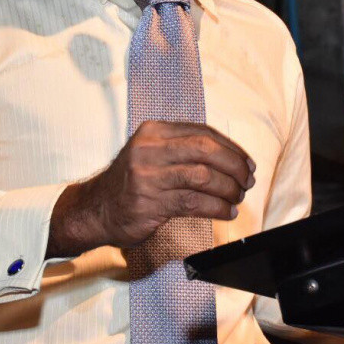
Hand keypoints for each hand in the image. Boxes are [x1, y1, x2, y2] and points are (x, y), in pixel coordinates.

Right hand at [47, 120, 255, 256]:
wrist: (96, 209)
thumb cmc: (130, 182)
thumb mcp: (151, 153)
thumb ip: (183, 148)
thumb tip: (230, 155)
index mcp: (153, 131)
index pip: (202, 133)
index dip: (231, 147)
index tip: (246, 161)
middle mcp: (149, 150)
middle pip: (205, 150)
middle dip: (234, 165)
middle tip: (247, 179)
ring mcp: (148, 177)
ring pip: (203, 177)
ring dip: (228, 189)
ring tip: (237, 197)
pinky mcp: (150, 203)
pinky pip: (194, 203)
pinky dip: (217, 207)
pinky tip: (226, 211)